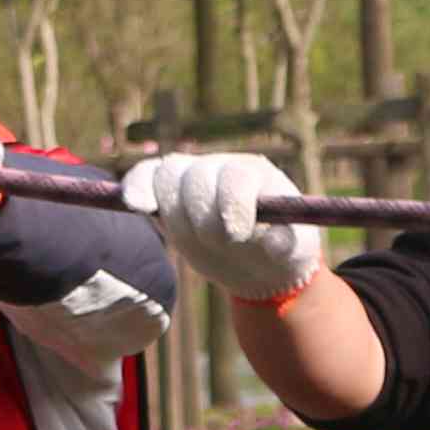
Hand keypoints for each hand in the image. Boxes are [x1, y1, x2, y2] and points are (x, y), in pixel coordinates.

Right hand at [121, 152, 325, 300]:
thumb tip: (275, 240)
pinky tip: (135, 204)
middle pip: (197, 176)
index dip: (231, 204)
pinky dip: (137, 187)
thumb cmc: (281, 251)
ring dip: (176, 214)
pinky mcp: (167, 195)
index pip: (234, 177)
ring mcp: (192, 178)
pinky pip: (145, 176)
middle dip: (203, 216)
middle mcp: (221, 168)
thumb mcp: (293, 250)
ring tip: (195, 239)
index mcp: (255, 174)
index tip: (237, 235)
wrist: (259, 261)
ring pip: (168, 176)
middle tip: (220, 241)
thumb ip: (286, 242)